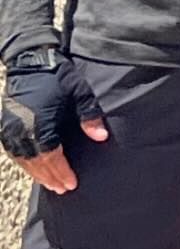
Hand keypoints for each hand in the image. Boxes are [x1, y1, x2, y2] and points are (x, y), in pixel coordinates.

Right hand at [1, 53, 109, 193]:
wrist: (30, 59)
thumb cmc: (57, 75)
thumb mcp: (79, 92)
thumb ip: (90, 116)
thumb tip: (101, 137)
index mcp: (39, 124)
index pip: (51, 157)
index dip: (61, 172)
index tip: (71, 184)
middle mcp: (21, 130)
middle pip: (36, 162)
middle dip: (50, 177)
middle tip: (63, 189)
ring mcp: (10, 129)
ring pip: (23, 160)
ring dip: (37, 173)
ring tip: (51, 184)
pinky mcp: (5, 125)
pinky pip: (14, 151)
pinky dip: (25, 163)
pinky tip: (34, 168)